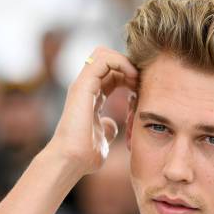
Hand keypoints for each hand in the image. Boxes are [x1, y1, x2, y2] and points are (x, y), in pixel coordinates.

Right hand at [46, 46, 137, 175]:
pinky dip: (121, 62)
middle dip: (128, 65)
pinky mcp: (83, 85)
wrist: (71, 160)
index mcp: (91, 97)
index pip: (111, 73)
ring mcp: (83, 85)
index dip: (128, 75)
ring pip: (104, 53)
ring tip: (137, 77)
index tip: (142, 89)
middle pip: (107, 59)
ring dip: (125, 61)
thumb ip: (107, 128)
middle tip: (141, 81)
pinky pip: (103, 59)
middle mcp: (85, 87)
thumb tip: (112, 125)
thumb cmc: (85, 155)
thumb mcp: (103, 138)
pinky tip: (132, 78)